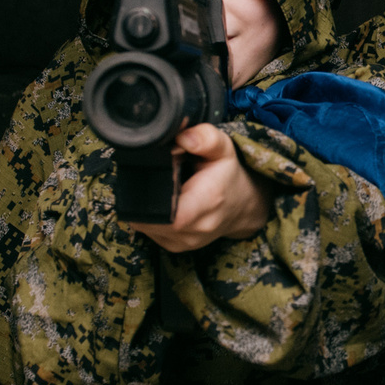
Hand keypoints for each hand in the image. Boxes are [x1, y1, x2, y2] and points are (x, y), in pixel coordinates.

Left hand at [125, 124, 271, 251]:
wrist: (241, 205)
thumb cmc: (228, 175)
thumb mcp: (223, 148)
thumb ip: (206, 138)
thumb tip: (182, 137)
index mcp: (207, 203)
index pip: (170, 213)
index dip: (149, 196)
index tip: (148, 177)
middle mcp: (196, 229)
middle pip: (149, 217)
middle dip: (142, 196)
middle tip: (151, 178)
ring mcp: (184, 243)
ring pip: (145, 225)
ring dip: (144, 206)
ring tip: (159, 189)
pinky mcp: (175, 247)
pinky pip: (149, 231)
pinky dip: (149, 216)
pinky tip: (161, 202)